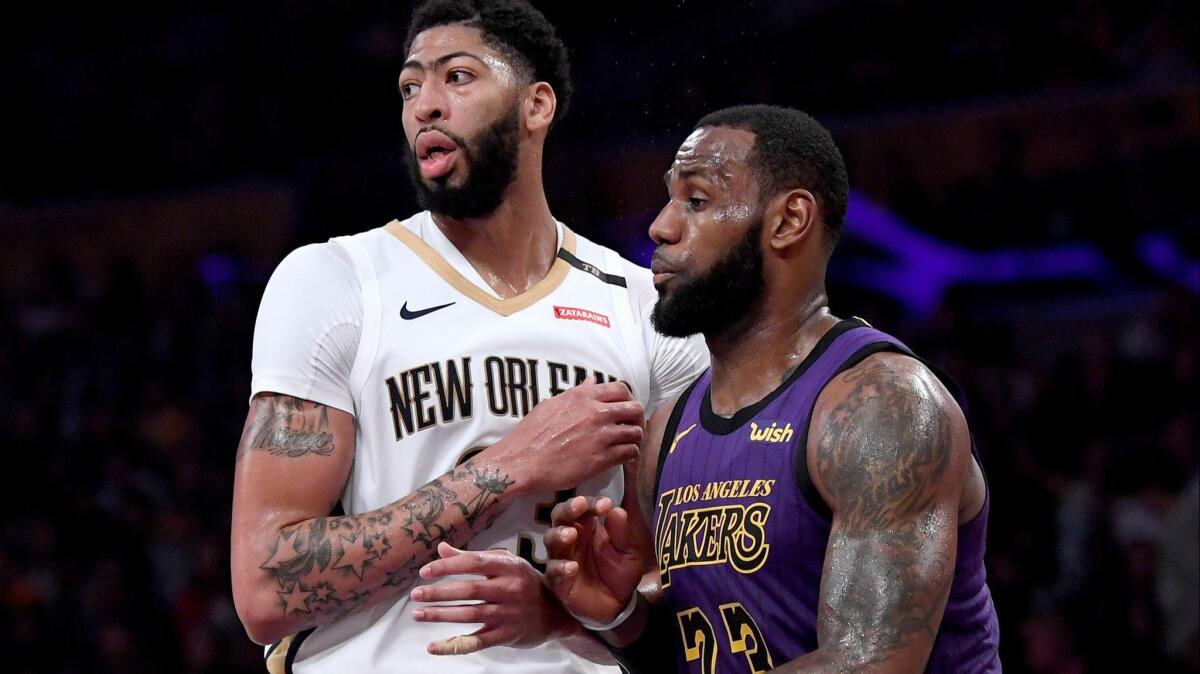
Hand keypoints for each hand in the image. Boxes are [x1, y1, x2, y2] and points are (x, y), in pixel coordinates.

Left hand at [411, 542, 574, 654]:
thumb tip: (441, 548)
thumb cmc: (526, 583)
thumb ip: (474, 557)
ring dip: (440, 615)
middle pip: (469, 590)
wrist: (557, 614)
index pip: (474, 563)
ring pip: (469, 615)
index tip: (425, 571)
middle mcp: (511, 589)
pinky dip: (453, 646)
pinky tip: (433, 646)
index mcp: (510, 567)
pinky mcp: (506, 636)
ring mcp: (509, 614)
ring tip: (418, 614)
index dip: (448, 566)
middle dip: (439, 592)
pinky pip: (476, 642)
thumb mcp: (507, 564)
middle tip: (416, 594)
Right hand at [484, 381, 644, 493]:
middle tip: (631, 427)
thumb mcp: (551, 404)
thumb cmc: (531, 433)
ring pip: (636, 432)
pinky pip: (630, 452)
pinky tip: (623, 458)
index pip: (621, 389)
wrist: (522, 461)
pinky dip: (630, 455)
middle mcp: (596, 413)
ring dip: (634, 438)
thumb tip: (592, 382)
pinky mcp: (602, 459)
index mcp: (583, 397)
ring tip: (627, 444)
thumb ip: (576, 393)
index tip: (625, 409)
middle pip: (635, 409)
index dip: (628, 399)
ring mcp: (601, 436)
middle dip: (637, 418)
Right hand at [544, 496, 646, 625]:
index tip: (605, 504)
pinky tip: (572, 567)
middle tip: (579, 505)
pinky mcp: (557, 581)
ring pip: (551, 540)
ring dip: (559, 534)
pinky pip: (553, 571)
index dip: (592, 503)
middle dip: (568, 509)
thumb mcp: (627, 553)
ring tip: (571, 534)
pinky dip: (561, 567)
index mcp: (587, 527)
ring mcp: (561, 558)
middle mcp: (571, 539)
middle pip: (561, 517)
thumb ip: (621, 534)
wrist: (617, 607)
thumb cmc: (619, 574)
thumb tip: (617, 510)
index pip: (584, 508)